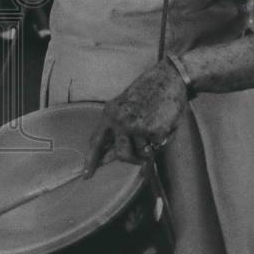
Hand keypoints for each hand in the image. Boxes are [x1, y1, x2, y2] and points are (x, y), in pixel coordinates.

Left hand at [84, 59, 187, 175]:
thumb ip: (116, 131)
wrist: (167, 78)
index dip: (91, 160)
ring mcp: (138, 126)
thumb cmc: (146, 94)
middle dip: (131, 159)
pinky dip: (163, 138)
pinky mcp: (155, 130)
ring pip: (142, 153)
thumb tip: (108, 156)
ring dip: (150, 147)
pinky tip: (163, 121)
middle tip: (141, 155)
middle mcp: (120, 121)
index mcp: (109, 114)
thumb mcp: (125, 109)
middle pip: (121, 155)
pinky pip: (159, 146)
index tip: (86, 175)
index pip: (96, 142)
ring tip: (154, 126)